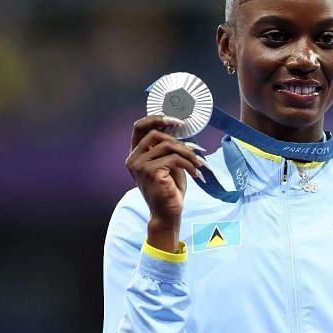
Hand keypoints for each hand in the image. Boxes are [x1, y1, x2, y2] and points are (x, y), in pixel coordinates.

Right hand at [126, 115, 206, 250]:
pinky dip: (189, 164)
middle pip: (155, 133)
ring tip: (198, 163)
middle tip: (195, 150)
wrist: (167, 214)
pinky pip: (173, 158)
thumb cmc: (169, 189)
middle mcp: (133, 159)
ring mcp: (140, 165)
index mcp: (135, 154)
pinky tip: (196, 173)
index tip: (176, 121)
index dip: (156, 119)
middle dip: (178, 140)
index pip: (139, 127)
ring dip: (187, 153)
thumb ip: (167, 146)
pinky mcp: (151, 172)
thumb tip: (178, 126)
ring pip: (167, 145)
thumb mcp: (168, 163)